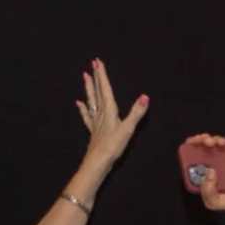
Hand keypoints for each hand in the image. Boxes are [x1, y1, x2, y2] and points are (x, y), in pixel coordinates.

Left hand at [72, 59, 148, 179]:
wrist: (97, 162)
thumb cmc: (113, 146)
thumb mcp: (128, 129)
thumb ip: (136, 112)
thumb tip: (145, 96)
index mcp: (109, 110)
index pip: (105, 89)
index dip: (102, 75)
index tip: (98, 62)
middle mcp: (101, 113)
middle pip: (98, 92)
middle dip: (96, 77)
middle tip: (93, 64)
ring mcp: (95, 122)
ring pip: (91, 100)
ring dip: (89, 88)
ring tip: (85, 76)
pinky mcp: (93, 131)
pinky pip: (87, 116)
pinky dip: (83, 108)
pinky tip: (79, 103)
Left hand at [185, 130, 224, 213]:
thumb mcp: (217, 203)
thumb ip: (208, 194)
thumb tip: (209, 172)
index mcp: (201, 175)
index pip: (190, 158)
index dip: (191, 147)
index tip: (196, 143)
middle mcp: (211, 165)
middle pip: (202, 147)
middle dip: (203, 140)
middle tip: (210, 142)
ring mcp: (223, 160)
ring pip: (215, 144)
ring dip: (217, 140)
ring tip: (222, 143)